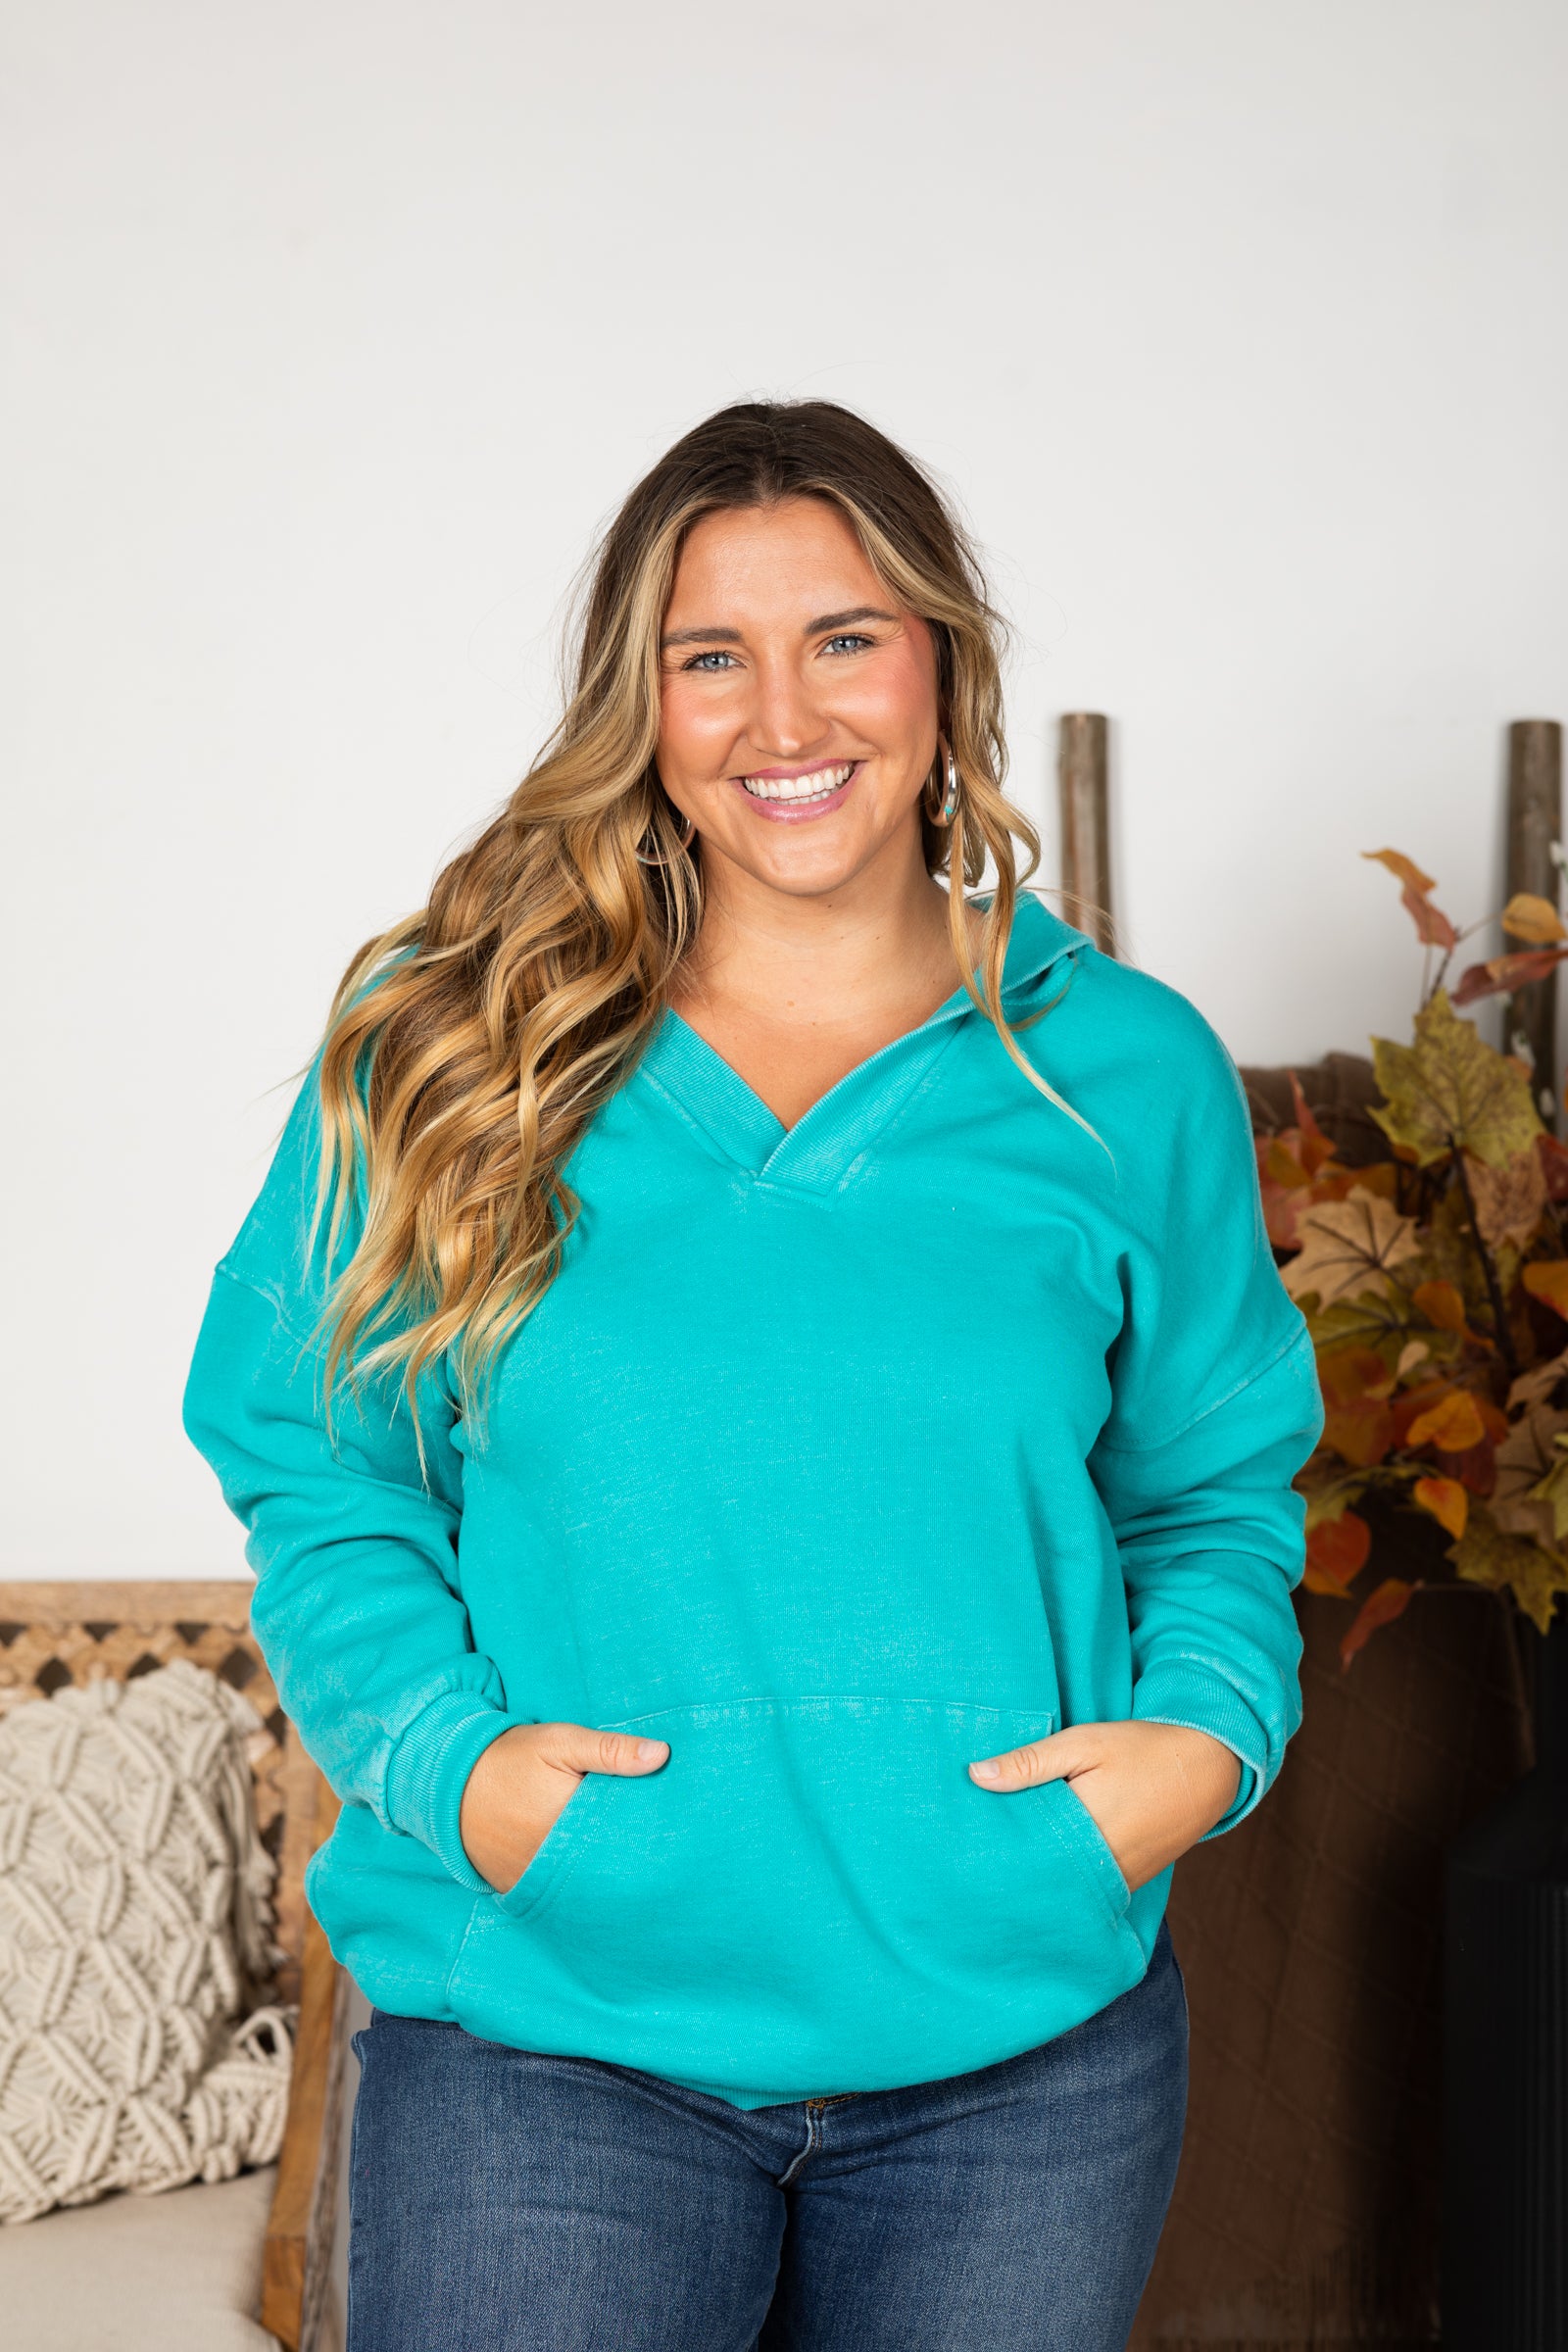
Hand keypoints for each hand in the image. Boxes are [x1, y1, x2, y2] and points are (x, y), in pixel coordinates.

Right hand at [459, 1721, 669, 1893]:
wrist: (449, 1780)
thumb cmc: (511, 1757)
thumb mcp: (561, 1742)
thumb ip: (610, 1751)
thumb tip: (662, 1755)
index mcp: (566, 1822)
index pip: (621, 1834)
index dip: (644, 1828)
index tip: (665, 1824)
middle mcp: (548, 1859)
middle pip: (603, 1864)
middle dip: (625, 1855)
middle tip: (654, 1848)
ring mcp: (531, 1879)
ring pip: (581, 1883)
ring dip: (599, 1873)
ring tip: (625, 1862)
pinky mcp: (516, 1888)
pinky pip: (552, 1894)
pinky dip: (571, 1884)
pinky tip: (589, 1873)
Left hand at [968, 1721, 1241, 1892]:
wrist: (1208, 1767)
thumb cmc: (1142, 1749)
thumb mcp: (1084, 1742)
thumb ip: (1031, 1761)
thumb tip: (975, 1775)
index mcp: (1086, 1829)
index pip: (1025, 1851)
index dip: (993, 1849)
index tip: (962, 1846)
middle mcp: (1103, 1866)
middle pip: (1041, 1878)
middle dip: (1010, 1869)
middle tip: (969, 1862)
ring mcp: (1120, 1880)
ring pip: (1065, 1889)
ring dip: (1039, 1876)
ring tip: (1000, 1866)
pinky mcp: (1131, 1882)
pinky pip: (1089, 1891)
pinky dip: (1067, 1880)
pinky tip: (1044, 1867)